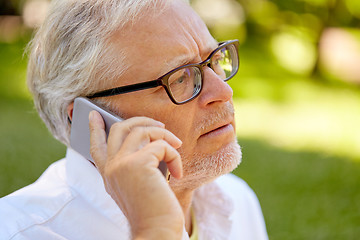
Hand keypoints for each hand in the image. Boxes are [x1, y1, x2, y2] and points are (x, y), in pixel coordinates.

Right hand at [89, 111, 183, 238]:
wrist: (155, 231)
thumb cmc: (152, 210)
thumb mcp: (137, 185)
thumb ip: (136, 164)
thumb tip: (151, 142)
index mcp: (109, 174)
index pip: (96, 146)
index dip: (95, 128)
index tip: (95, 114)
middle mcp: (111, 168)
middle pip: (120, 129)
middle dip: (142, 121)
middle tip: (159, 125)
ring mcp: (121, 165)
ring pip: (141, 131)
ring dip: (164, 134)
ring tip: (176, 145)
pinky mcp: (138, 164)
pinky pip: (161, 145)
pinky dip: (174, 155)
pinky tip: (177, 173)